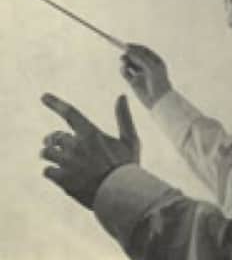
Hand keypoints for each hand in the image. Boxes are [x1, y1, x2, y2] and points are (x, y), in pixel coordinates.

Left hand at [40, 94, 139, 209]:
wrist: (120, 194)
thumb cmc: (127, 166)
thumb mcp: (130, 139)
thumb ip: (124, 116)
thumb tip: (122, 95)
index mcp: (91, 133)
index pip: (70, 113)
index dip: (56, 103)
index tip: (43, 96)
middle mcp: (76, 145)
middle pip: (54, 136)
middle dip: (53, 139)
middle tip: (56, 143)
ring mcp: (67, 163)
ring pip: (47, 153)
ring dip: (49, 154)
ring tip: (57, 160)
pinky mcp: (62, 179)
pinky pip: (47, 171)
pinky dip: (51, 171)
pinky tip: (61, 175)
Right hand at [120, 44, 171, 108]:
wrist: (159, 100)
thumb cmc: (159, 82)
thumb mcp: (150, 66)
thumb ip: (139, 57)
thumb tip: (128, 49)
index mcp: (155, 61)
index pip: (143, 50)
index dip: (135, 47)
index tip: (127, 45)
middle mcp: (147, 66)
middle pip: (135, 56)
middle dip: (129, 53)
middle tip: (123, 52)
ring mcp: (140, 74)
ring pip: (129, 63)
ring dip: (125, 60)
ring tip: (123, 60)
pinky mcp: (133, 82)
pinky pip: (126, 73)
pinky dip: (123, 69)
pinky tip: (123, 68)